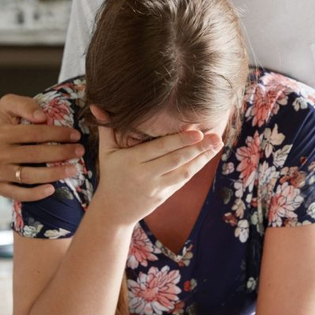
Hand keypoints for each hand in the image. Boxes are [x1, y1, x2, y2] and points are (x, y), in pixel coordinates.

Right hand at [0, 94, 83, 200]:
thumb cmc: (2, 123)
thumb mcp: (8, 105)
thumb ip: (24, 105)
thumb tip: (42, 116)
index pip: (35, 133)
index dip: (58, 134)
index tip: (76, 135)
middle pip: (35, 155)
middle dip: (61, 153)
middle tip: (80, 151)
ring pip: (29, 175)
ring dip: (54, 174)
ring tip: (73, 169)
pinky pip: (18, 194)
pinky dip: (35, 194)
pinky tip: (52, 190)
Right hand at [89, 105, 223, 226]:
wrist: (114, 211)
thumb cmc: (110, 175)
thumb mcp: (106, 152)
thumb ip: (106, 128)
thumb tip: (96, 104)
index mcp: (131, 162)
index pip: (159, 149)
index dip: (179, 140)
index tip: (196, 131)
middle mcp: (146, 176)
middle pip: (175, 160)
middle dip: (197, 148)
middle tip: (215, 136)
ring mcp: (158, 187)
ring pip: (184, 171)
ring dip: (203, 158)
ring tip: (218, 144)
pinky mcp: (166, 194)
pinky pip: (184, 179)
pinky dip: (197, 167)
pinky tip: (208, 155)